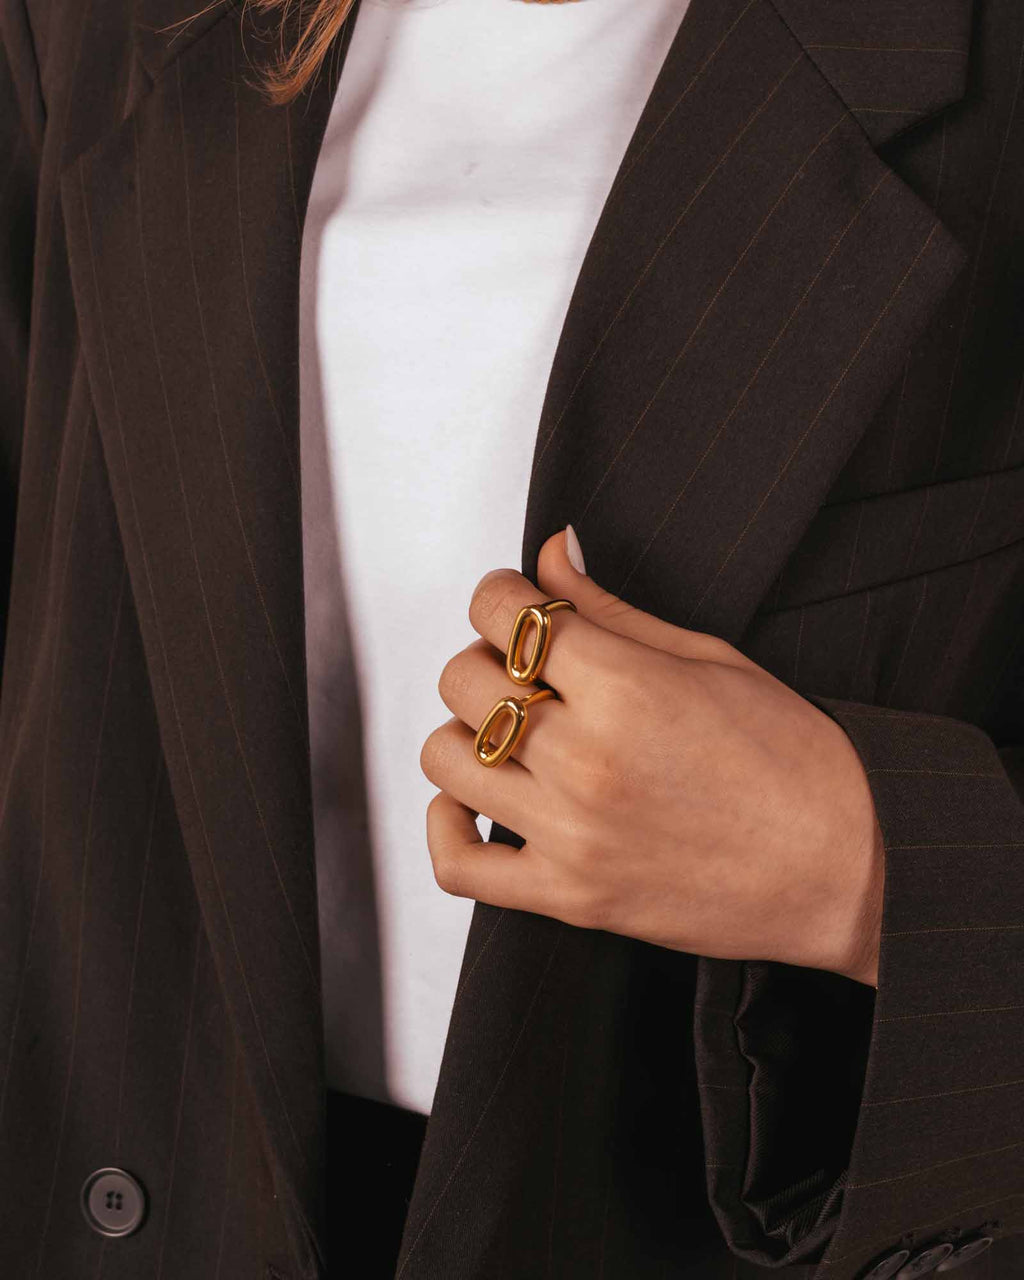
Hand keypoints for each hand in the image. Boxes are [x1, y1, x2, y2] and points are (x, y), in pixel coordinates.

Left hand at [419, 527, 883, 986]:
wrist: (847, 868)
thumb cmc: (795, 760)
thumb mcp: (709, 658)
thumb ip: (611, 608)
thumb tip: (553, 551)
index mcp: (627, 688)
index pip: (503, 612)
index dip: (501, 596)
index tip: (517, 605)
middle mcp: (587, 761)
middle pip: (464, 680)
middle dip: (487, 659)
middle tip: (528, 671)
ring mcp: (572, 835)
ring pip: (444, 759)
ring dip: (466, 732)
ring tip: (511, 733)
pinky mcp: (569, 898)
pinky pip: (456, 865)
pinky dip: (445, 825)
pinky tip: (471, 800)